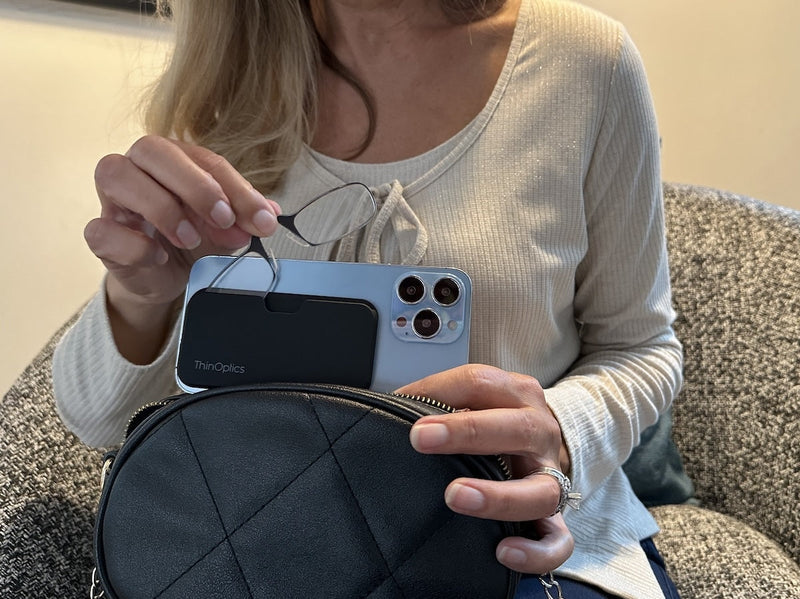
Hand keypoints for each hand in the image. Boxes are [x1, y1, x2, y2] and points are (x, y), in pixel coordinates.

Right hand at [85, 135, 280, 305]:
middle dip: (195, 184)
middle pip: (153, 149)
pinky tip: (159, 256)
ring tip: (190, 238)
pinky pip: (102, 228)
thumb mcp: (225, 228)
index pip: (204, 159)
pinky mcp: (99, 233)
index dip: (235, 188)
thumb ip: (244, 218)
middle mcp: (137, 167)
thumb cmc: (192, 240)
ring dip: (161, 207)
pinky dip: (135, 244)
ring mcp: (112, 199)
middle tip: (223, 219)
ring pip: (116, 174)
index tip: (261, 218)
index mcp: (173, 158)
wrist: (166, 278)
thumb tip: (269, 213)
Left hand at [396, 364, 574, 573]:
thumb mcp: (471, 398)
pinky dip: (535, 550)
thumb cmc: (493, 420)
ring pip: (541, 490)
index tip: (410, 418)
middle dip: (468, 432)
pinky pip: (557, 540)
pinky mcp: (555, 517)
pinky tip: (503, 552)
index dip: (441, 395)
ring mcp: (552, 476)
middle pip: (517, 428)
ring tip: (457, 497)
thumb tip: (387, 408)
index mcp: (516, 394)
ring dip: (498, 495)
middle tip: (421, 440)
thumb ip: (435, 400)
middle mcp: (541, 431)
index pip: (481, 384)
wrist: (540, 443)